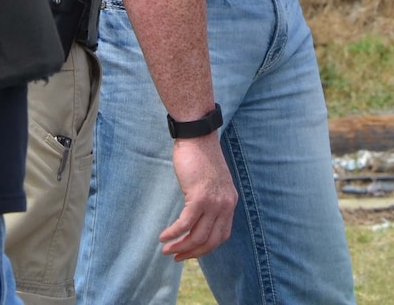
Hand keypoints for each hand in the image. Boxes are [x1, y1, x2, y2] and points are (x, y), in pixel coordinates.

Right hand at [160, 131, 236, 260]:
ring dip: (180, 246)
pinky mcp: (199, 197)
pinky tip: (163, 236)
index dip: (206, 248)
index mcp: (230, 202)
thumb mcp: (212, 181)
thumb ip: (210, 199)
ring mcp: (213, 202)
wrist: (197, 135)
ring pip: (198, 236)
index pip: (222, 235)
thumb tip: (197, 216)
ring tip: (166, 249)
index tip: (191, 252)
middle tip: (176, 257)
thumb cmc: (200, 155)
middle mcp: (225, 205)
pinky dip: (173, 233)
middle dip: (192, 253)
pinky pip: (185, 223)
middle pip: (210, 241)